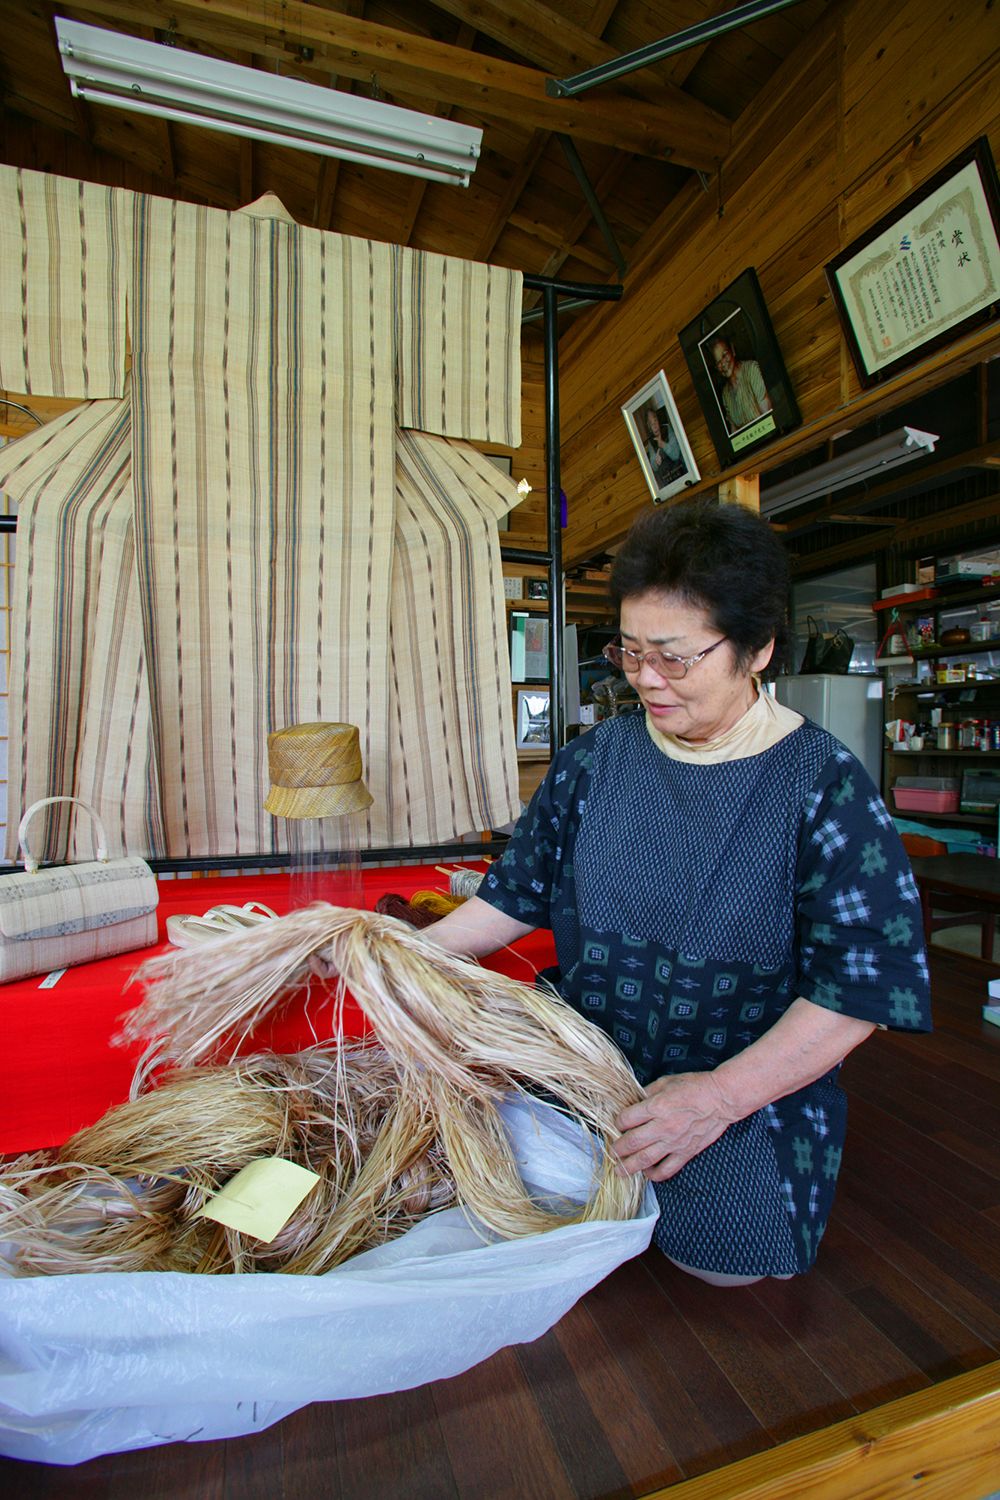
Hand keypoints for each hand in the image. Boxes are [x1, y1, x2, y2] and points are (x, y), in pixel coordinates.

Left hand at [612, 1071, 737, 1181]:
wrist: (721, 1099)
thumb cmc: (695, 1086)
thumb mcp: (666, 1082)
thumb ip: (647, 1093)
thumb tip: (632, 1103)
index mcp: (656, 1106)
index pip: (627, 1119)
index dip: (617, 1122)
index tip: (617, 1124)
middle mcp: (662, 1126)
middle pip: (632, 1142)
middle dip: (617, 1149)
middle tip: (611, 1152)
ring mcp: (674, 1142)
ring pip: (645, 1160)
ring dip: (629, 1167)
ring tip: (619, 1171)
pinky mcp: (686, 1153)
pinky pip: (667, 1170)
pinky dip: (654, 1175)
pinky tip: (647, 1173)